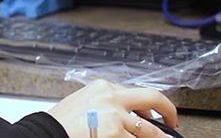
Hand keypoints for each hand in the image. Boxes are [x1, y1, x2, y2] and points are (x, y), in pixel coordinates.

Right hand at [47, 79, 177, 137]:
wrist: (46, 133)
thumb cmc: (60, 123)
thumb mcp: (83, 104)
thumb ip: (104, 105)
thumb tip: (124, 117)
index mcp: (103, 87)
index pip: (135, 93)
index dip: (148, 107)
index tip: (153, 114)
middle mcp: (112, 97)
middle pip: (152, 98)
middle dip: (169, 110)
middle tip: (173, 123)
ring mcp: (116, 115)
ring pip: (150, 128)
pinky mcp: (116, 133)